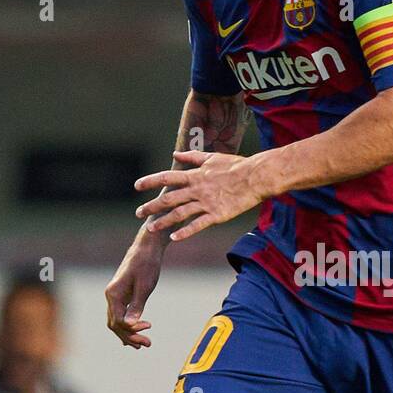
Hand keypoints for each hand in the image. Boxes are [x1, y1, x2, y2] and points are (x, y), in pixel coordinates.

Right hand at [105, 230, 164, 348]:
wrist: (147, 247)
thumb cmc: (147, 264)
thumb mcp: (145, 286)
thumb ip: (137, 306)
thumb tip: (130, 325)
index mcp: (113, 294)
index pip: (117, 321)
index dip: (131, 330)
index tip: (149, 326)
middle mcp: (111, 296)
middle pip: (115, 325)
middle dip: (130, 336)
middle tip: (148, 344)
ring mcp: (115, 296)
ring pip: (116, 321)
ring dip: (129, 334)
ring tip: (144, 344)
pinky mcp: (122, 295)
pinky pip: (120, 314)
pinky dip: (127, 326)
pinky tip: (135, 334)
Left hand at [134, 150, 262, 241]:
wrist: (256, 177)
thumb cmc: (236, 166)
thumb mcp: (212, 158)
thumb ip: (192, 157)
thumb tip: (174, 154)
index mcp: (195, 175)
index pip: (167, 177)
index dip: (150, 181)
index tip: (137, 186)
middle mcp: (197, 189)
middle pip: (169, 198)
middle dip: (151, 206)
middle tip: (138, 212)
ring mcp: (206, 203)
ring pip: (180, 213)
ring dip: (163, 221)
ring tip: (150, 228)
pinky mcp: (217, 215)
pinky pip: (198, 225)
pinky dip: (185, 231)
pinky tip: (174, 238)